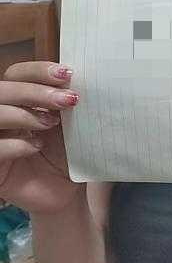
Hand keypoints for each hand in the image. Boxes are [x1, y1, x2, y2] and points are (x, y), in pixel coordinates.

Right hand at [0, 61, 81, 213]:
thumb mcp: (70, 124)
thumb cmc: (68, 154)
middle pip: (3, 90)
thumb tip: (74, 77)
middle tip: (68, 101)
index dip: (38, 70)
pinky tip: (37, 147)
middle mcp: (3, 115)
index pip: (17, 74)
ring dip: (25, 114)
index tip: (66, 74)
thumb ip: (66, 100)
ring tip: (52, 124)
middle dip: (35, 92)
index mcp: (20, 100)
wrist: (69, 192)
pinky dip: (17, 144)